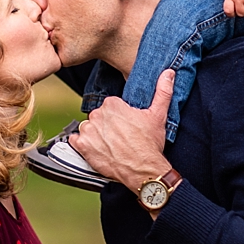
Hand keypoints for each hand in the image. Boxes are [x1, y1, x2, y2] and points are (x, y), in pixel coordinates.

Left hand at [76, 69, 173, 193]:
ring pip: (88, 128)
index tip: (127, 125)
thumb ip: (163, 91)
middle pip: (98, 116)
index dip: (119, 116)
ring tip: (110, 145)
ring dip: (95, 134)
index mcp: (113, 105)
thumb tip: (168, 73)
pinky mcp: (82, 146)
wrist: (143, 170)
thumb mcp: (159, 115)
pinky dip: (83, 144)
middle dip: (107, 125)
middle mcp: (97, 115)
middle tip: (121, 137)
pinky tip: (97, 148)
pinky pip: (75, 140)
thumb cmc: (150, 144)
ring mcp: (88, 131)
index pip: (110, 105)